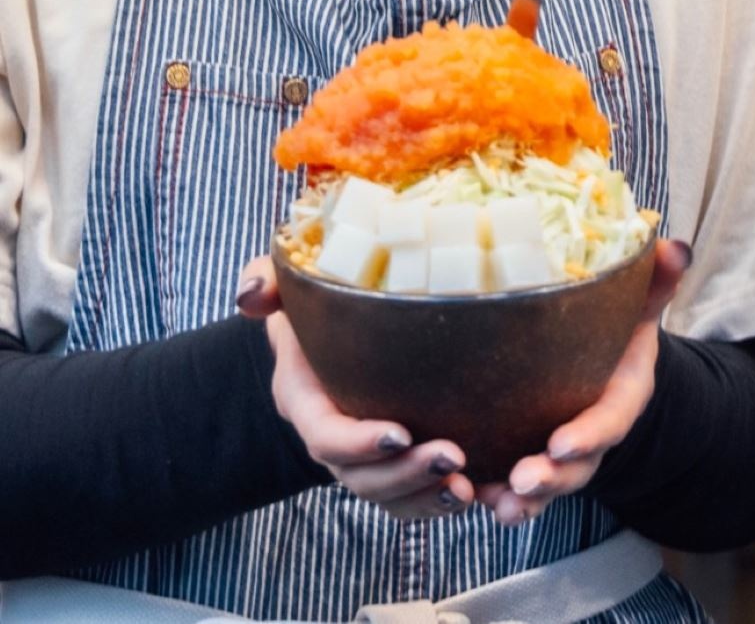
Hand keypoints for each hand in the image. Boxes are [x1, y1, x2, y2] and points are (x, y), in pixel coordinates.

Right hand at [236, 258, 474, 519]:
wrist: (331, 327)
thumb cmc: (313, 301)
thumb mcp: (286, 283)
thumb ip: (265, 281)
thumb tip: (250, 296)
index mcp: (307, 401)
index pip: (325, 436)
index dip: (357, 443)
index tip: (399, 434)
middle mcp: (334, 438)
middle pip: (360, 478)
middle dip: (404, 475)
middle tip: (453, 456)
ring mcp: (364, 456)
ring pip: (388, 496)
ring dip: (426, 496)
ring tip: (466, 486)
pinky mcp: (395, 459)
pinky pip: (411, 497)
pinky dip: (438, 501)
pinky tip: (477, 492)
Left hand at [475, 239, 689, 526]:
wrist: (606, 361)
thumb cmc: (619, 330)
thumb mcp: (640, 306)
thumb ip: (656, 281)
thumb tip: (675, 248)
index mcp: (620, 398)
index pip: (609, 422)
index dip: (588, 436)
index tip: (561, 444)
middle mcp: (592, 435)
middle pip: (576, 467)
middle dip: (551, 478)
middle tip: (522, 479)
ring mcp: (560, 454)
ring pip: (545, 487)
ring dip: (522, 500)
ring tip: (497, 505)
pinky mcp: (528, 456)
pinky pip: (512, 487)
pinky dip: (493, 496)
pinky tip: (467, 496)